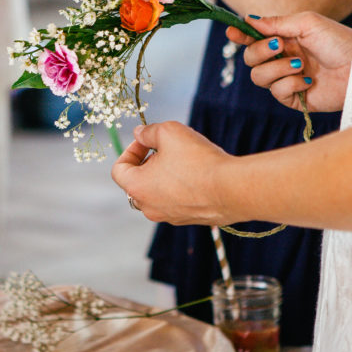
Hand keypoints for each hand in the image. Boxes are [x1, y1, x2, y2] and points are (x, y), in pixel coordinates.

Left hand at [112, 122, 234, 224]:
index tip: (146, 141)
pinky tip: (198, 174)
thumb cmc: (198, 161)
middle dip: (148, 164)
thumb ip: (149, 132)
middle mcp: (149, 207)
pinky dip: (181, 188)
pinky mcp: (189, 219)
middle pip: (138, 183)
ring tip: (184, 160)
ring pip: (158, 193)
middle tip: (166, 150)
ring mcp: (169, 216)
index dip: (130, 150)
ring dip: (165, 176)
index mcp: (137, 188)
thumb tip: (140, 133)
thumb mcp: (169, 132)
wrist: (232, 189)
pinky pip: (177, 201)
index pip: (119, 170)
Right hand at [226, 12, 351, 112]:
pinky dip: (290, 84)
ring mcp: (287, 79)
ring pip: (259, 77)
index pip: (254, 38)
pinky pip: (276, 93)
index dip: (240, 35)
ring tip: (300, 64)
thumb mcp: (308, 23)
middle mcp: (283, 59)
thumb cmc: (340, 41)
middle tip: (280, 45)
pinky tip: (308, 81)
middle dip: (260, 51)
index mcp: (285, 39)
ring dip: (277, 68)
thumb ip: (277, 23)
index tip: (232, 31)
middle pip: (250, 59)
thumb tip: (249, 19)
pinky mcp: (295, 98)